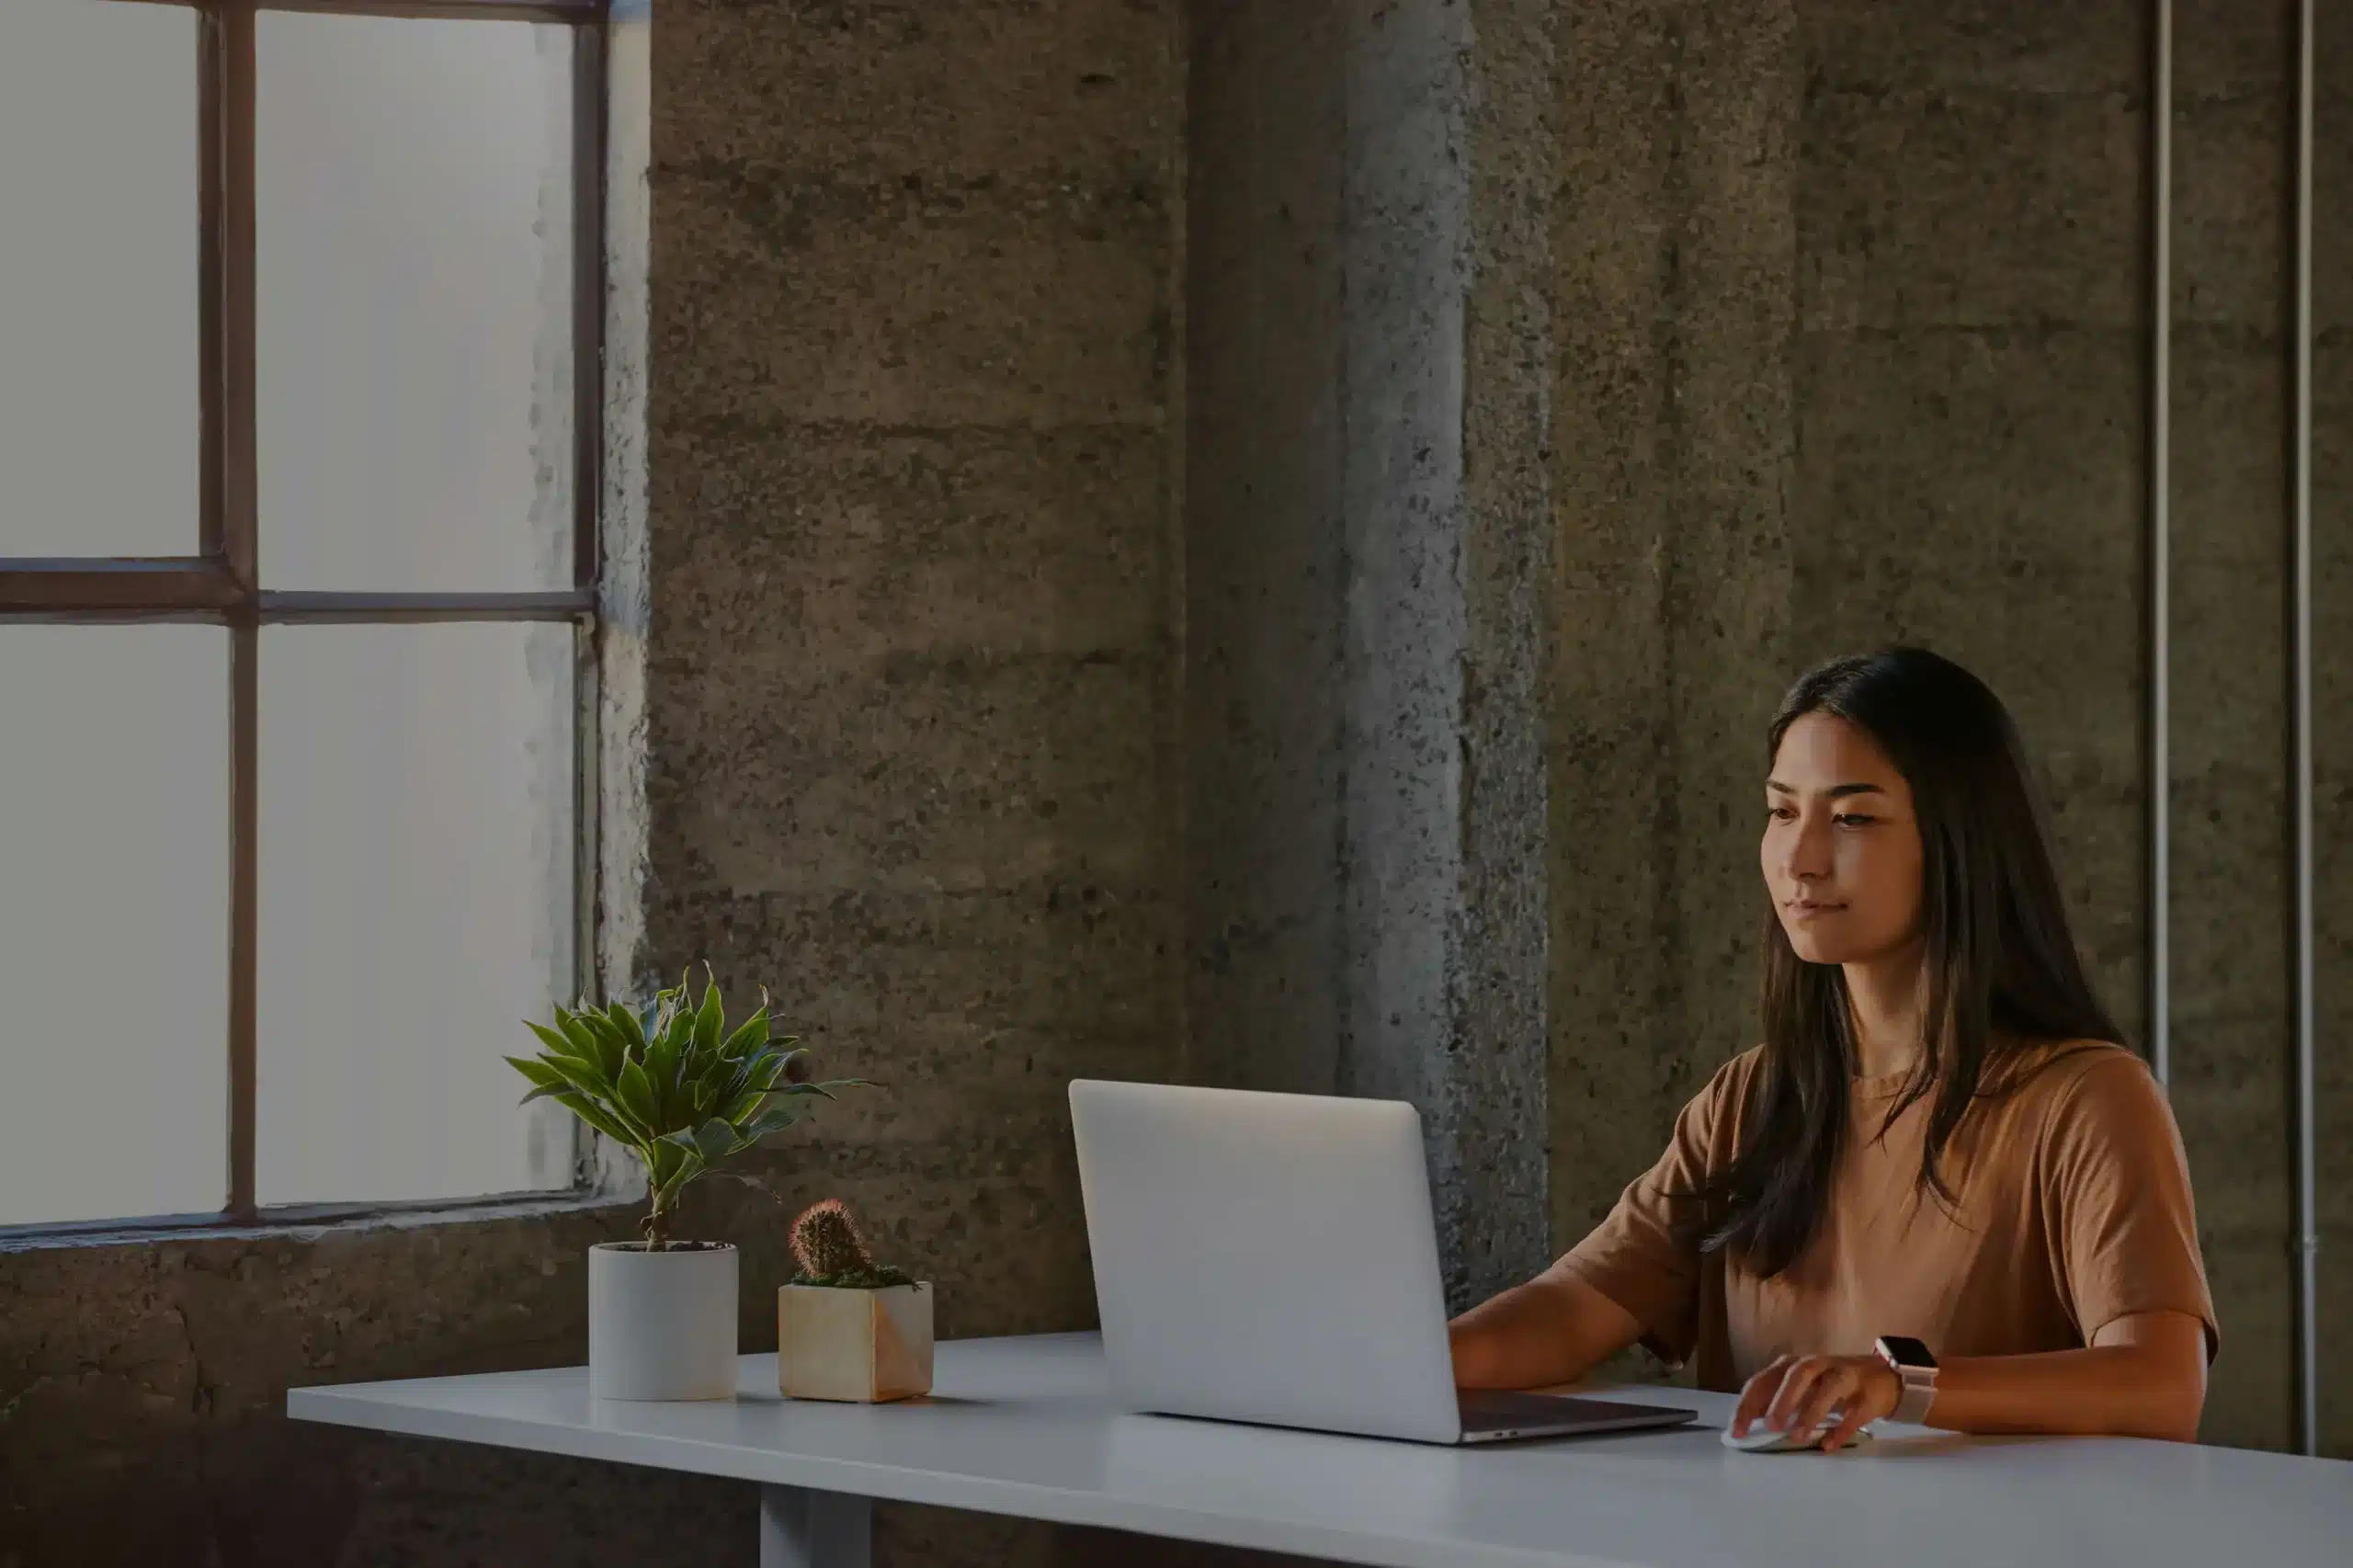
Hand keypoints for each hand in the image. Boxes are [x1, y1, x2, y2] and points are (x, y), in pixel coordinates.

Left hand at [1732, 1353, 1900, 1452]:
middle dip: (1781, 1400)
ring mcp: (1844, 1376)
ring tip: (1798, 1436)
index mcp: (1793, 1365)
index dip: (1748, 1405)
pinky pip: (1854, 1412)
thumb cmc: (1830, 1385)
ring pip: (1827, 1387)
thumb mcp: (1800, 1389)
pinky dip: (1841, 1429)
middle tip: (1771, 1426)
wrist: (1882, 1376)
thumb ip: (1776, 1401)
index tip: (1737, 1430)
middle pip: (1796, 1375)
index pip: (1763, 1380)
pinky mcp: (1867, 1395)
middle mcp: (1817, 1365)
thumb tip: (1749, 1423)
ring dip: (1810, 1411)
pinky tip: (1828, 1445)